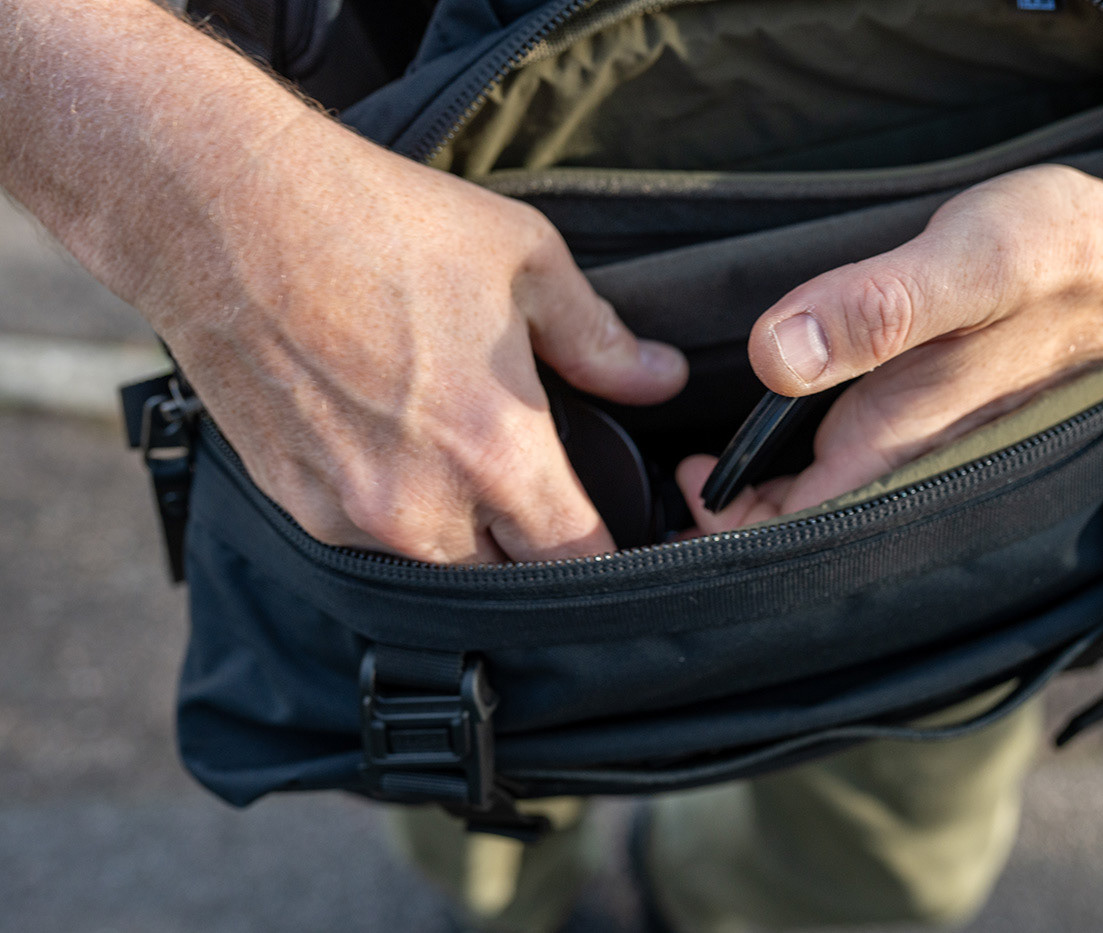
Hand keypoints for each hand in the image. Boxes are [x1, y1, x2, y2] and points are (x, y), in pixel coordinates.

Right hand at [146, 115, 686, 563]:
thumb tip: (661, 379)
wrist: (222, 212)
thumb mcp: (523, 260)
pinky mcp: (293, 505)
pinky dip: (395, 514)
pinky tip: (393, 445)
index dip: (609, 552)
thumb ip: (599, 340)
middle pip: (511, 576)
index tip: (614, 527)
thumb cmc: (376, 223)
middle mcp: (421, 507)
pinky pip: (370, 542)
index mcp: (495, 452)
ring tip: (460, 454)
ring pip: (439, 566)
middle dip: (533, 541)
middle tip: (537, 479)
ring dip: (465, 531)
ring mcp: (349, 515)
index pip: (579, 561)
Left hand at [677, 139, 1102, 532]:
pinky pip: (847, 459)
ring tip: (700, 462)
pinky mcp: (928, 414)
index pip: (785, 530)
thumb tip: (776, 352)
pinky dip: (798, 463)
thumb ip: (880, 308)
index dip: (714, 530)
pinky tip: (771, 433)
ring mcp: (918, 444)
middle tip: (665, 478)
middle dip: (726, 523)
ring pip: (819, 498)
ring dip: (758, 495)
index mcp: (896, 446)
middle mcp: (903, 462)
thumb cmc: (1063, 257)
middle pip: (794, 525)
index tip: (669, 491)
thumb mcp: (973, 265)